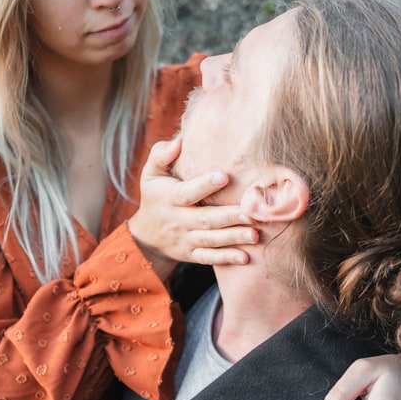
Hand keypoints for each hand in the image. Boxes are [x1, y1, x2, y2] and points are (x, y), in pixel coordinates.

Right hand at [127, 136, 258, 279]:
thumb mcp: (151, 173)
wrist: (146, 236)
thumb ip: (162, 154)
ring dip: (233, 238)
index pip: (186, 193)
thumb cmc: (155, 196)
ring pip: (210, 240)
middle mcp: (178, 221)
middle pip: (204, 220)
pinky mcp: (192, 254)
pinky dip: (226, 259)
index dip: (204, 185)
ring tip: (254, 234)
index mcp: (169, 198)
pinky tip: (245, 258)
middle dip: (227, 217)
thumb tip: (180, 140)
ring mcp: (186, 240)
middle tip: (250, 212)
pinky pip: (209, 258)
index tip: (225, 176)